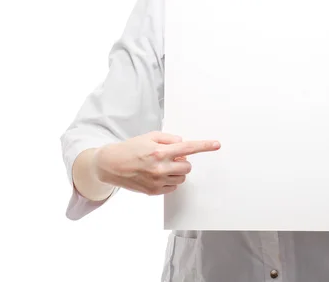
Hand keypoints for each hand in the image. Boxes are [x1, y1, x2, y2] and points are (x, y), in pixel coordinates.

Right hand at [93, 131, 220, 194]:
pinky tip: (159, 174)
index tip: (216, 144)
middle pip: (187, 166)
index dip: (205, 146)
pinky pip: (172, 187)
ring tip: (162, 165)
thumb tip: (182, 144)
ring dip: (177, 171)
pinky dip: (170, 181)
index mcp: (160, 151)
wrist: (111, 164)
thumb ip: (169, 139)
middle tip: (172, 157)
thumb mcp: (150, 136)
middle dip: (183, 161)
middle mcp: (160, 167)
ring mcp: (156, 181)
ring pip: (181, 177)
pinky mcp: (153, 191)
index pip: (188, 148)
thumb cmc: (131, 148)